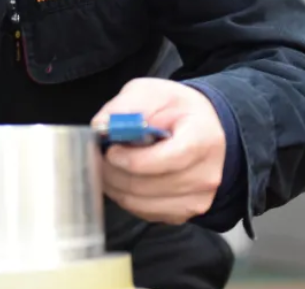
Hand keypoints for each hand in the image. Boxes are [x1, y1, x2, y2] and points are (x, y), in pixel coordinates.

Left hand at [92, 77, 225, 224]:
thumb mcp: (153, 92)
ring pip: (141, 203)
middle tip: (100, 157)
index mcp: (202, 139)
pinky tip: (123, 179)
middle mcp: (204, 174)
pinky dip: (127, 198)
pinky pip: (145, 213)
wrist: (204, 128)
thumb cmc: (178, 110)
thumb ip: (126, 106)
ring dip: (116, 187)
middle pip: (147, 185)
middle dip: (114, 172)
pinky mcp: (185, 213)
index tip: (111, 150)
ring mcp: (197, 198)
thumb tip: (101, 126)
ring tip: (109, 167)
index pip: (163, 160)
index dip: (130, 159)